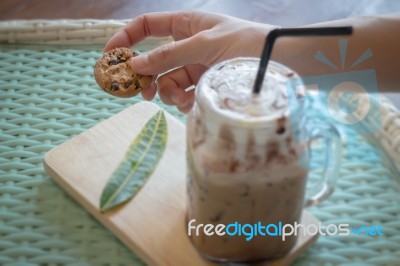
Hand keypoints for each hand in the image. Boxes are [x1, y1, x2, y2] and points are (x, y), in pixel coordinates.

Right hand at [105, 11, 273, 111]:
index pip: (147, 26)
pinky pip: (183, 94)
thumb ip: (169, 55)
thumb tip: (134, 64)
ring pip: (168, 81)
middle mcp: (188, 45)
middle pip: (154, 60)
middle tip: (140, 93)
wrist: (279, 63)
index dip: (126, 38)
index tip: (110, 56)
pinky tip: (193, 102)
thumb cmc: (247, 43)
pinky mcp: (204, 85)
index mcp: (186, 25)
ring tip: (180, 98)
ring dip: (169, 92)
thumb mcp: (205, 45)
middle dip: (146, 76)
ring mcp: (196, 66)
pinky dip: (184, 100)